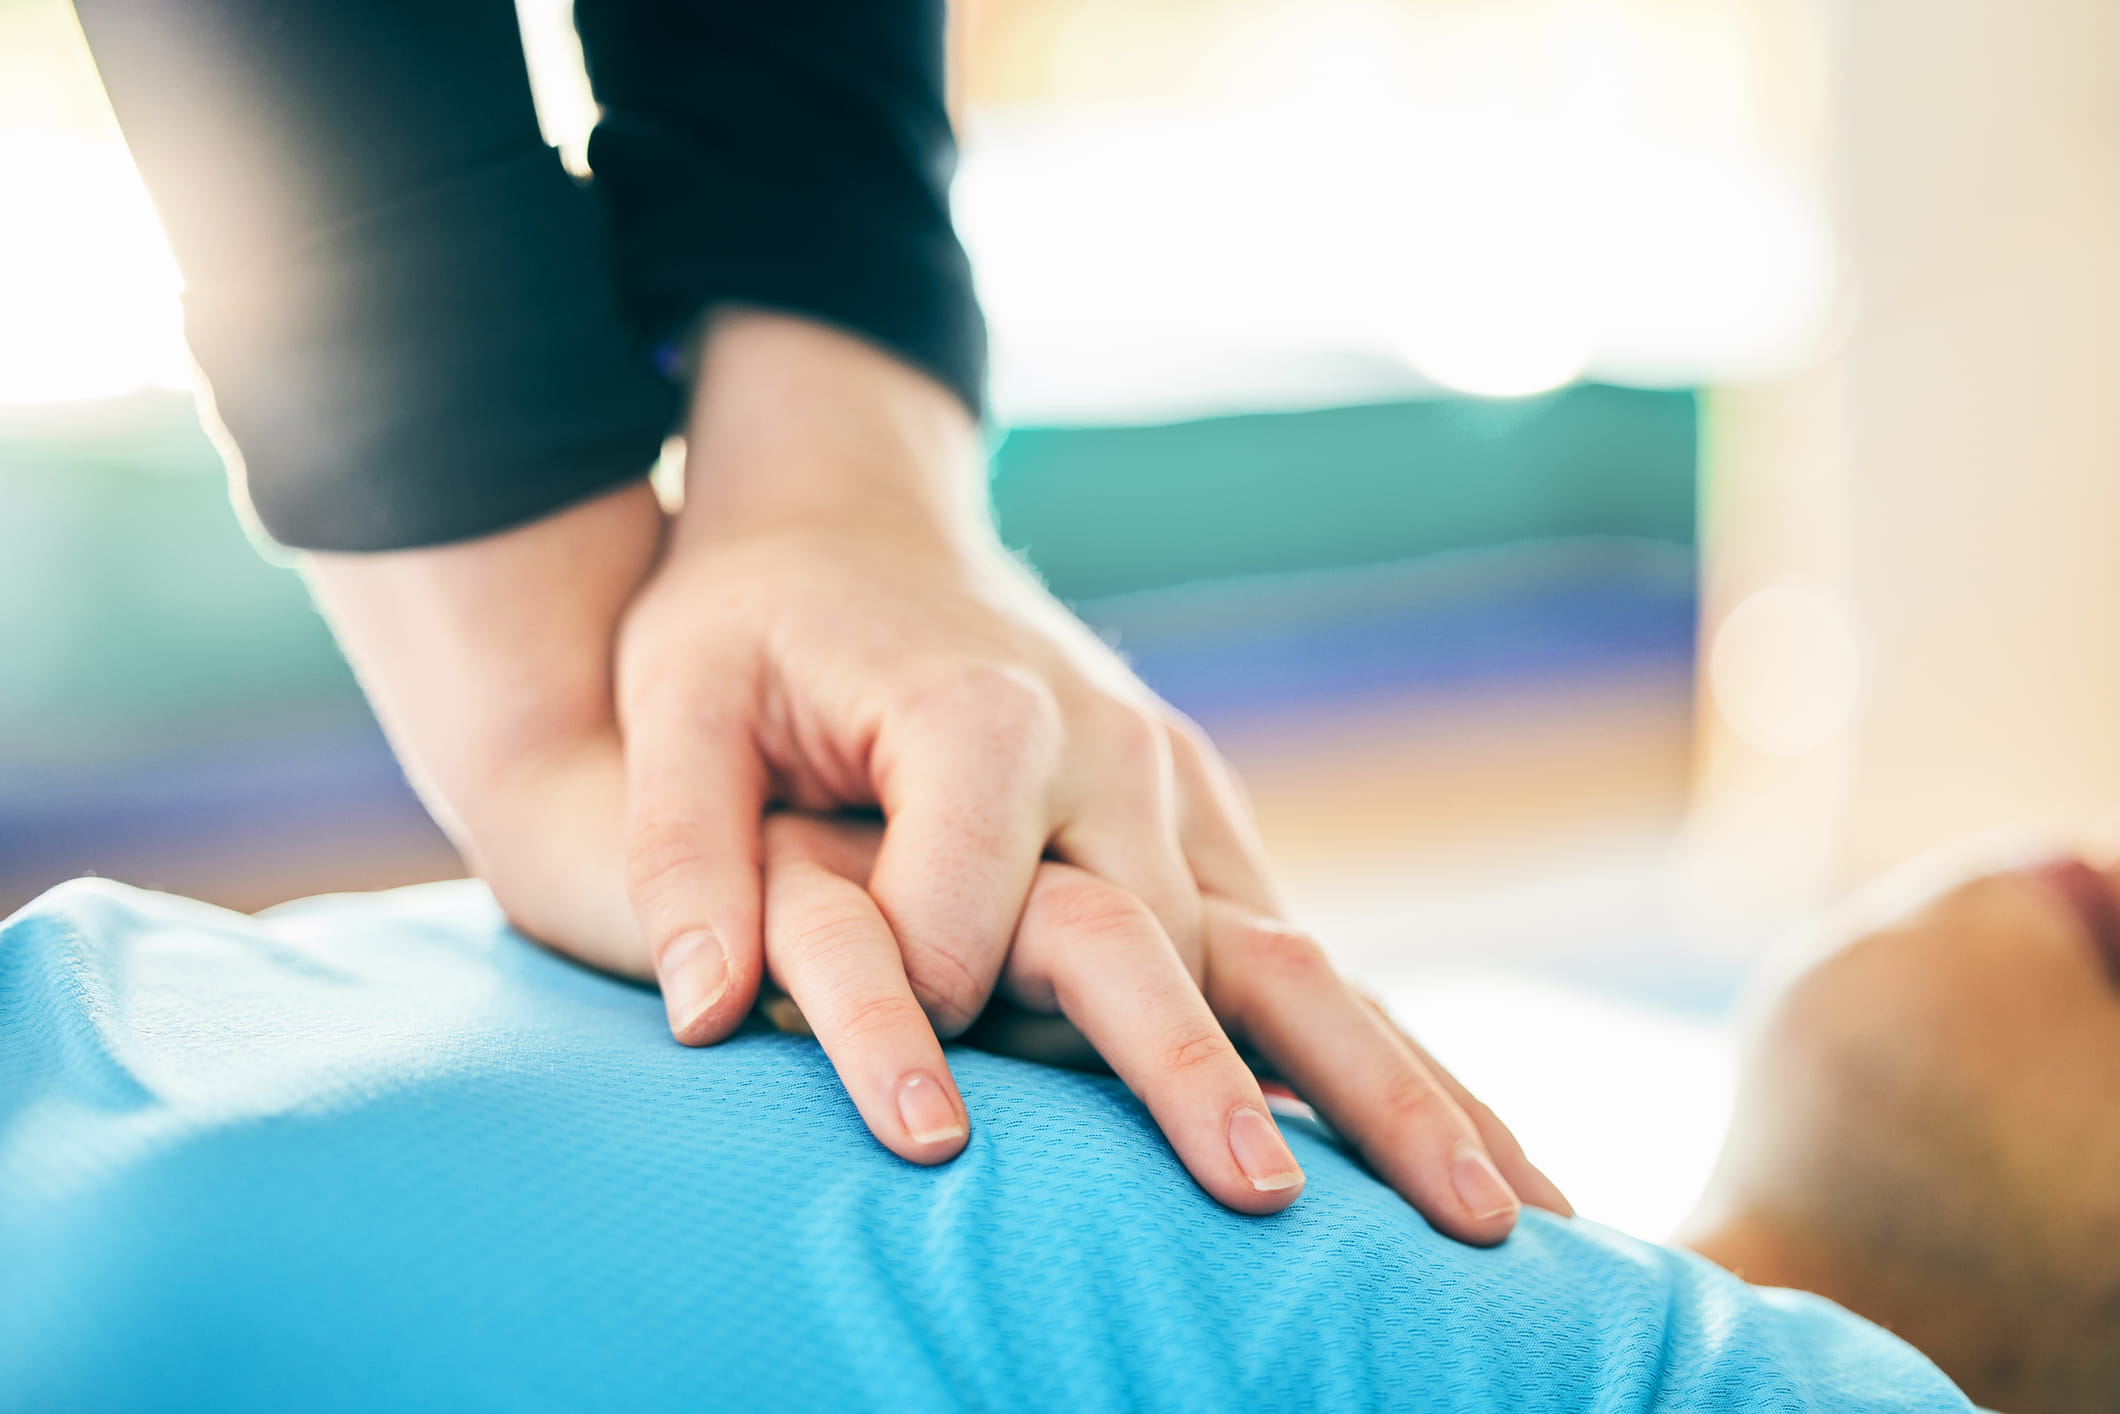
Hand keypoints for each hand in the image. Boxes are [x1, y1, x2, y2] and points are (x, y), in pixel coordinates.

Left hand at [304, 310, 1568, 1234]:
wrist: (861, 520)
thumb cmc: (753, 615)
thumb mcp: (679, 687)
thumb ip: (686, 839)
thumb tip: (703, 1020)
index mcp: (982, 714)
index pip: (974, 911)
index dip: (927, 1010)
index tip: (910, 1120)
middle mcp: (1109, 754)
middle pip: (1199, 948)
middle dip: (1267, 1090)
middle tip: (1349, 1219)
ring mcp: (1171, 785)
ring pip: (1291, 955)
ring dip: (1402, 1080)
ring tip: (1514, 1209)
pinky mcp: (1192, 816)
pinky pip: (1283, 942)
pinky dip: (1365, 1043)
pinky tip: (1450, 1134)